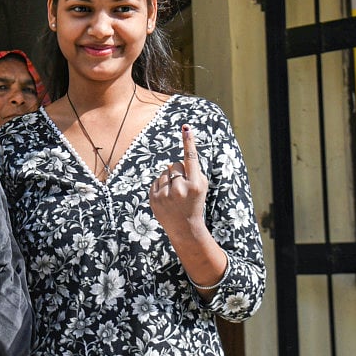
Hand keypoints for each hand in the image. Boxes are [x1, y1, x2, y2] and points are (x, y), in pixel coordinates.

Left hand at [149, 123, 208, 238]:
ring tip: (175, 194)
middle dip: (178, 171)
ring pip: (164, 172)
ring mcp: (166, 194)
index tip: (186, 128)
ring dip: (169, 178)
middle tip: (183, 187)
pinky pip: (156, 180)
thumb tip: (174, 161)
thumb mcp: (201, 187)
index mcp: (196, 184)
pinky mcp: (154, 198)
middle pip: (175, 164)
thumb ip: (193, 171)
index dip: (189, 142)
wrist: (185, 227)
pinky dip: (161, 185)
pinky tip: (167, 197)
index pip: (191, 159)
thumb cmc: (195, 202)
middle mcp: (181, 188)